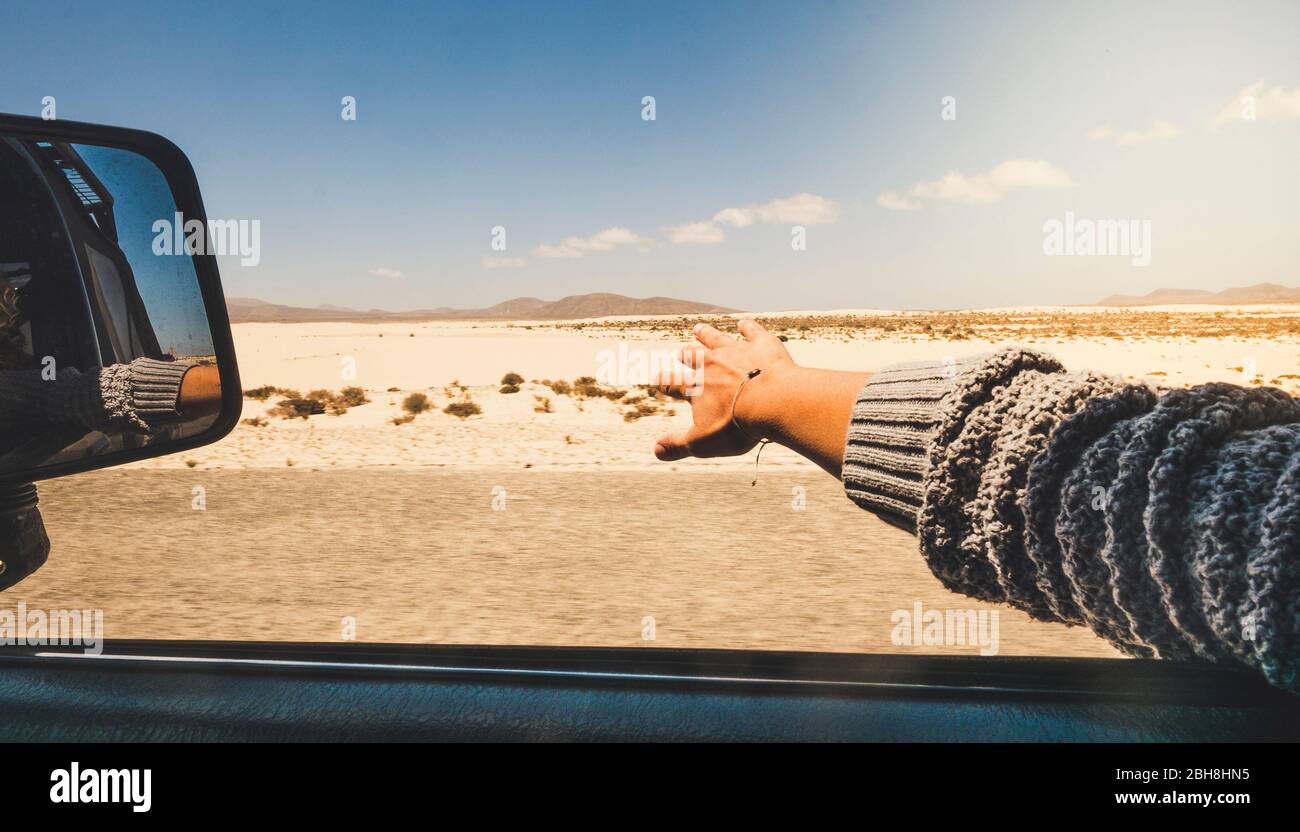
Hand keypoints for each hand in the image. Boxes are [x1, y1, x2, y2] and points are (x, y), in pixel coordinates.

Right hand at [653, 319, 794, 460]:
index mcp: (696, 386)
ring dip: (706, 334)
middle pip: (694, 356)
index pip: (673, 383)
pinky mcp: (762, 345)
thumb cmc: (737, 425)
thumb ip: (678, 445)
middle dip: (687, 355)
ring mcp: (737, 351)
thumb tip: (656, 451)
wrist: (773, 401)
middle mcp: (712, 364)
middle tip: (682, 353)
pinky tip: (744, 324)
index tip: (658, 380)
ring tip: (699, 329)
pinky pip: (751, 331)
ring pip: (716, 339)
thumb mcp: (703, 442)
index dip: (664, 382)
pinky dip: (747, 327)